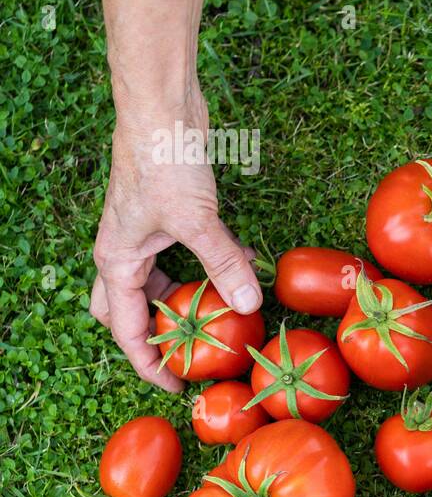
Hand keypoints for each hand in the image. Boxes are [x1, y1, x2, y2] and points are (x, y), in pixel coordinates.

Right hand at [90, 91, 261, 391]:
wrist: (161, 108)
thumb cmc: (163, 161)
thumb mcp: (196, 220)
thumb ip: (222, 264)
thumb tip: (249, 304)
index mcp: (117, 262)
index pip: (126, 330)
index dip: (149, 364)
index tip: (175, 388)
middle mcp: (124, 252)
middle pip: (133, 310)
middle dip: (161, 334)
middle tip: (196, 353)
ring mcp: (145, 233)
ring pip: (164, 282)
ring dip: (194, 298)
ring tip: (230, 314)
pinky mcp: (170, 215)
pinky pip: (187, 254)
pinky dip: (212, 264)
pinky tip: (245, 265)